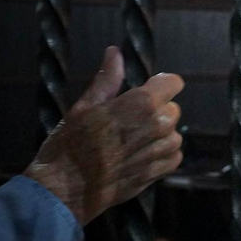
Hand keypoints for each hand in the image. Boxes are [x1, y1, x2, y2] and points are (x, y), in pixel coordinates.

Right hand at [24, 46, 185, 225]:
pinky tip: (139, 155)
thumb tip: (115, 52)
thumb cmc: (69, 145)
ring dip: (159, 134)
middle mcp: (157, 124)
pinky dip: (162, 154)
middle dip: (156, 110)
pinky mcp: (160, 171)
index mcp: (140, 103)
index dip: (161, 85)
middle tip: (128, 121)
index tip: (147, 90)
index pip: (173, 83)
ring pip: (174, 133)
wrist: (66, 188)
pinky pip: (174, 155)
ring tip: (130, 141)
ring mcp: (161, 150)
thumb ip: (107, 79)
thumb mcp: (83, 106)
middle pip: (172, 108)